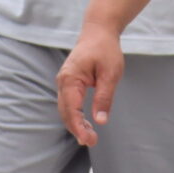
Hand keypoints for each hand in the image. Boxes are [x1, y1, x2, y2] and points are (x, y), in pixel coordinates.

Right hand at [58, 28, 125, 146]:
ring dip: (75, 124)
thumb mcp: (110, 74)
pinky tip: (86, 124)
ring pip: (65, 110)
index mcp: (71, 78)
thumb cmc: (105, 49)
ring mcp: (64, 82)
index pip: (72, 109)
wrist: (98, 31)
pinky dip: (75, 116)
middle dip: (76, 129)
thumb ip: (104, 98)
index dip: (79, 127)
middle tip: (92, 142)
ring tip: (91, 136)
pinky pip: (68, 103)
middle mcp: (63, 81)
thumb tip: (100, 121)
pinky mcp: (69, 83)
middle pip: (65, 112)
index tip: (88, 140)